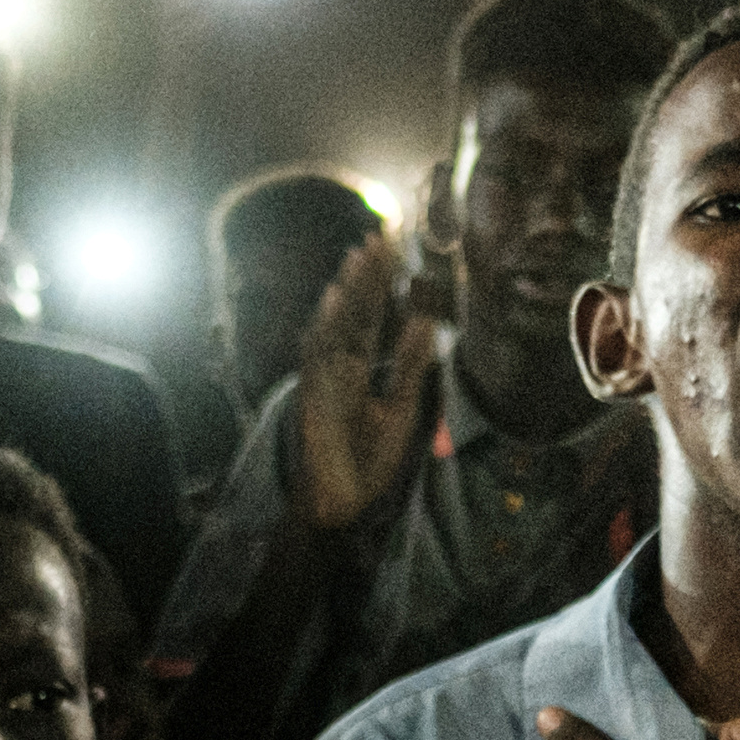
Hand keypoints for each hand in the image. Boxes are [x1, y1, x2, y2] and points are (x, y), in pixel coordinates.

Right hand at [293, 229, 445, 531]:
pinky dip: (324, 326)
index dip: (382, 284)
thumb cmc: (369, 460)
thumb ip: (410, 366)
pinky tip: (333, 299)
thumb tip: (426, 322)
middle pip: (355, 312)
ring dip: (347, 291)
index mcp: (362, 368)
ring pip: (336, 324)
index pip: (373, 316)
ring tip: (358, 256)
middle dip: (366, 276)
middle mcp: (341, 366)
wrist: (344, 503)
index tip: (392, 249)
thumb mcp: (402, 409)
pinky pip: (316, 355)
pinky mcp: (313, 395)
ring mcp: (325, 378)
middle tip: (378, 235)